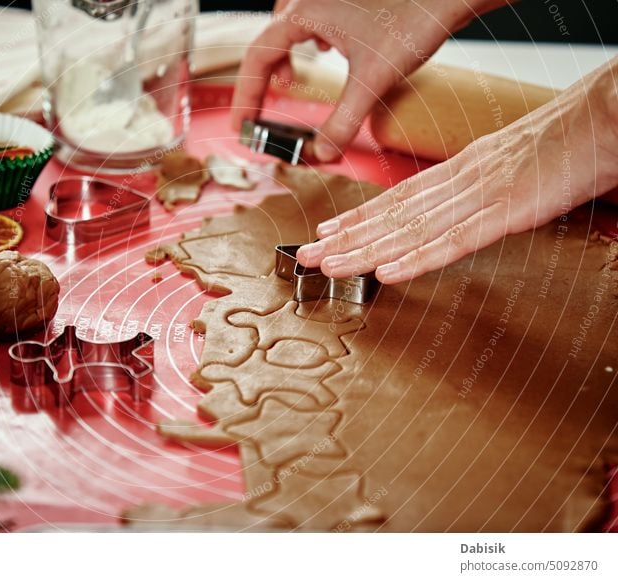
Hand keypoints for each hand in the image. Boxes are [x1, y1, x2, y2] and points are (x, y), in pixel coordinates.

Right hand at [232, 0, 507, 161]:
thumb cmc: (414, 19)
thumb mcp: (373, 81)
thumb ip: (343, 122)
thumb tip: (323, 153)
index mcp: (302, 11)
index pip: (257, 58)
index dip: (245, 95)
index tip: (242, 124)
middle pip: (268, 42)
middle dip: (265, 80)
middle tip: (265, 112)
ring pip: (287, 28)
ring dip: (285, 58)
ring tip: (291, 81)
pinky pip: (309, 18)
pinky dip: (307, 40)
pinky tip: (325, 50)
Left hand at [297, 58, 617, 283]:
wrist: (604, 117)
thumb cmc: (565, 140)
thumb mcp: (510, 164)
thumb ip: (479, 186)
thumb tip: (459, 204)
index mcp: (460, 170)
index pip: (398, 199)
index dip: (359, 218)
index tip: (328, 231)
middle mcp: (459, 182)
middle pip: (392, 216)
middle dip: (345, 238)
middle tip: (306, 256)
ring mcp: (480, 197)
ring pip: (410, 230)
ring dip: (365, 250)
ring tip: (328, 265)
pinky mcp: (507, 213)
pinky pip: (454, 241)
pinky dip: (419, 258)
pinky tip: (388, 272)